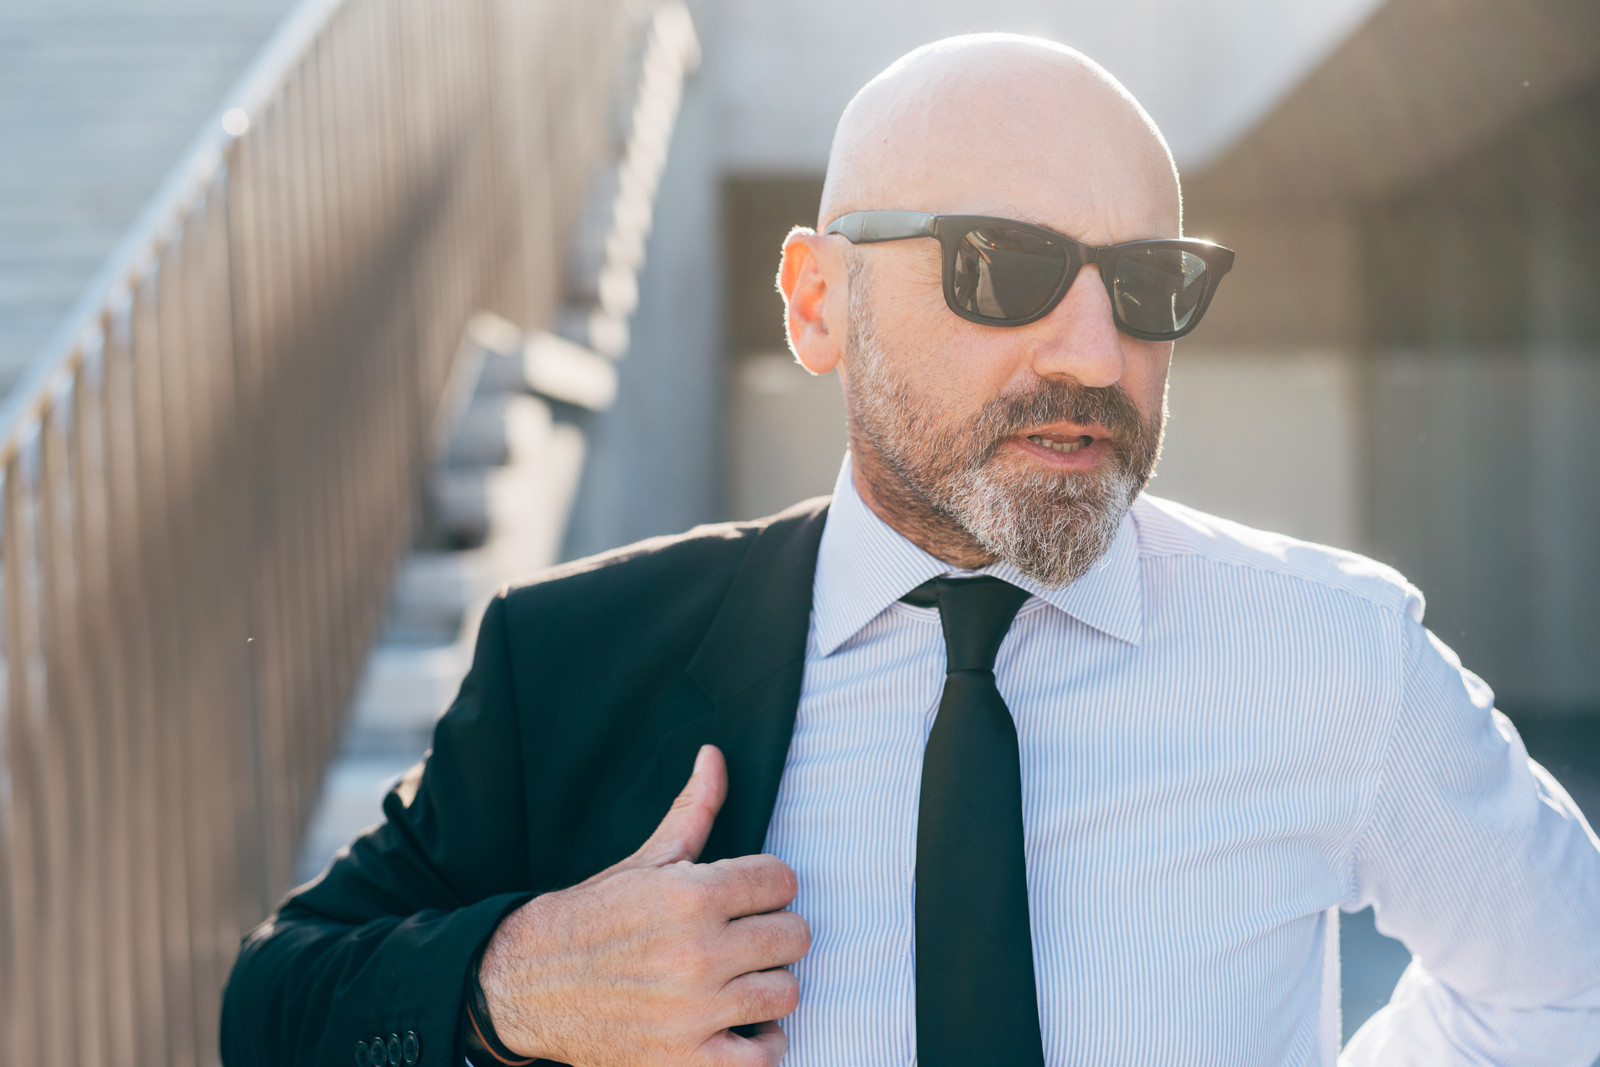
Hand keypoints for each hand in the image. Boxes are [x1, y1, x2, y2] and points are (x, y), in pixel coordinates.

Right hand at [477, 745, 809, 1065]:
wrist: (528, 983)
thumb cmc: (594, 916)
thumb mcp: (645, 860)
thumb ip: (694, 810)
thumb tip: (715, 756)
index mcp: (691, 894)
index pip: (783, 880)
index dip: (770, 885)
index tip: (751, 897)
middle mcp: (697, 952)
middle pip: (795, 937)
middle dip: (776, 933)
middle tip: (749, 938)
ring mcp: (693, 1011)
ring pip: (786, 993)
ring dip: (770, 986)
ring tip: (745, 980)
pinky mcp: (683, 1060)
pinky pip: (763, 1059)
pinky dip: (765, 1045)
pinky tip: (746, 1028)